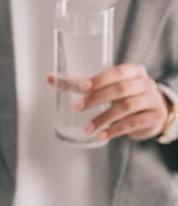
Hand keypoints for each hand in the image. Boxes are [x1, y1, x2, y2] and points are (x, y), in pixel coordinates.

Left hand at [49, 64, 168, 140]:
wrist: (153, 112)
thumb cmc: (124, 95)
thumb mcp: (108, 86)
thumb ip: (81, 83)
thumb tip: (50, 78)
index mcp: (133, 71)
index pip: (117, 71)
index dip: (99, 79)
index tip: (81, 87)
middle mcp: (145, 83)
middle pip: (120, 89)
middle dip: (96, 98)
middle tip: (76, 107)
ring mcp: (152, 100)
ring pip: (126, 107)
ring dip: (103, 118)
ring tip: (86, 128)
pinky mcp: (153, 118)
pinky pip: (133, 124)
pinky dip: (115, 130)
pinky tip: (102, 135)